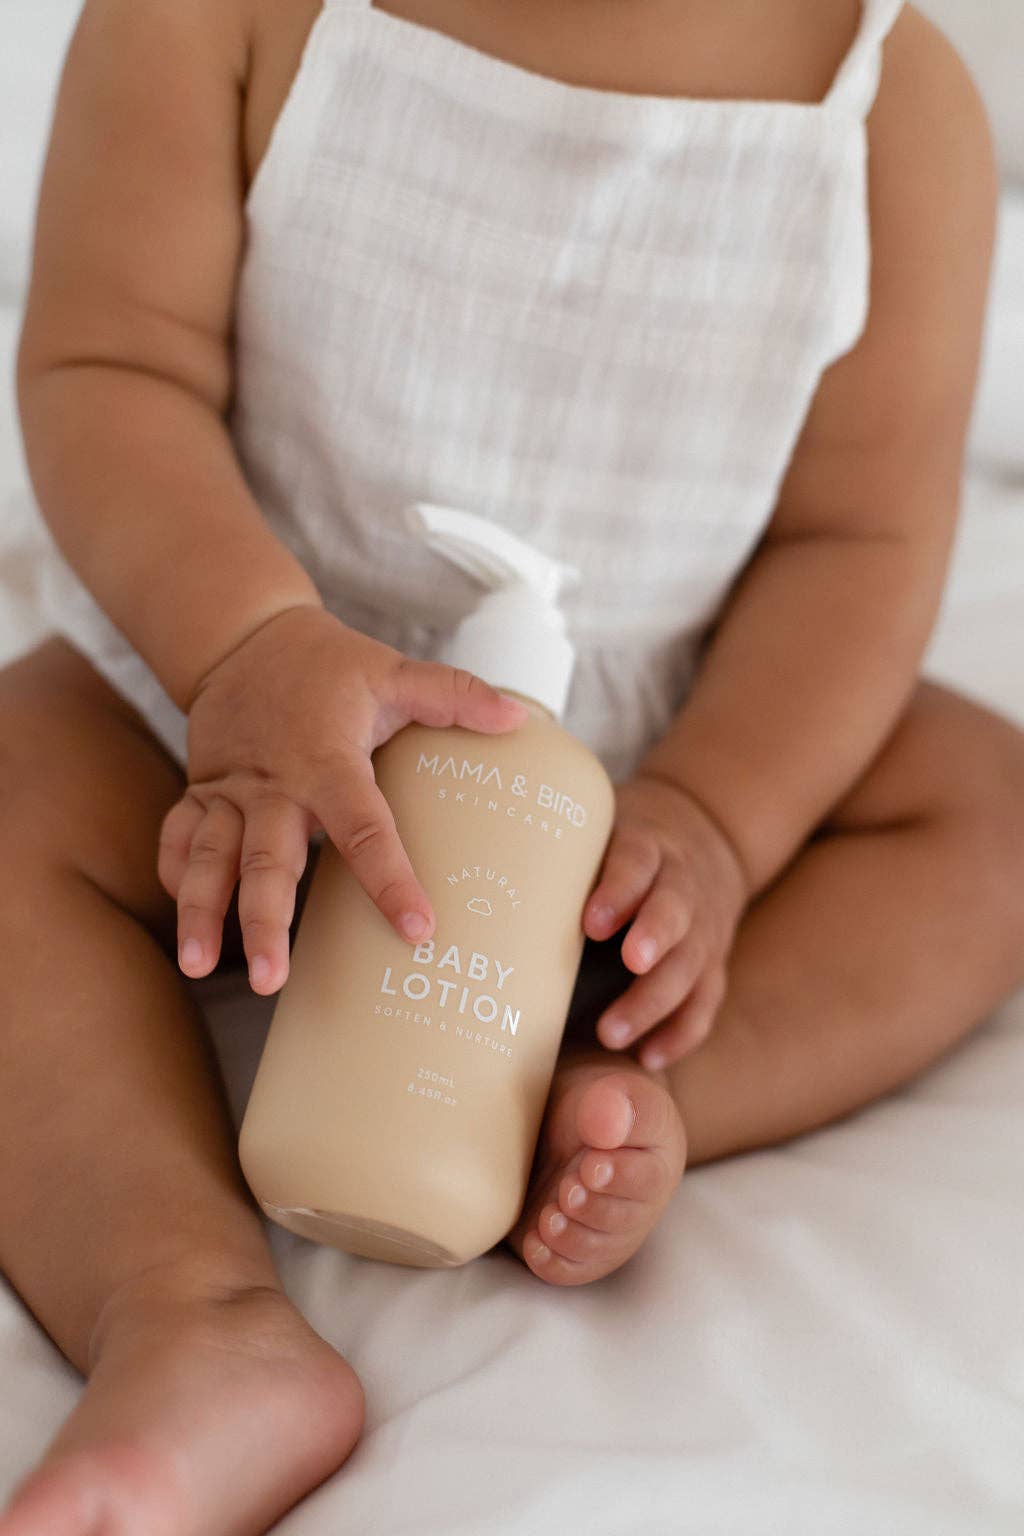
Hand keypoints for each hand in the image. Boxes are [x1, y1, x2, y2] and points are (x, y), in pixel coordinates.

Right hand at [157, 603, 527, 993]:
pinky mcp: (200, 793)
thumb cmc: (330, 665)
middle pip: (267, 860)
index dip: (390, 879)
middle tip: (275, 978)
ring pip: (209, 857)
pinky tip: (186, 927)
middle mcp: (272, 784)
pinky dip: (174, 879)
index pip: (364, 829)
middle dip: (264, 920)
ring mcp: (229, 791)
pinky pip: (177, 839)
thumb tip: (517, 717)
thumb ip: (454, 694)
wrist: (247, 635)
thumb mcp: (393, 671)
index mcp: (326, 761)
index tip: (416, 929)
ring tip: (199, 966)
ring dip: (201, 912)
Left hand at [582, 771, 748, 1070]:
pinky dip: (681, 1032)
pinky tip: (649, 1057)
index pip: (637, 862)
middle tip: (629, 964)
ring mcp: (703, 928)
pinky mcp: (713, 964)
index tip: (592, 921)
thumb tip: (469, 893)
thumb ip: (557, 856)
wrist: (705, 837)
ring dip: (655, 1001)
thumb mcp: (598, 834)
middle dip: (654, 938)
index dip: (620, 890)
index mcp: (648, 847)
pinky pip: (706, 1002)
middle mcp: (682, 887)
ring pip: (691, 963)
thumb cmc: (620, 850)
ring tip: (613, 1034)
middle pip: (675, 913)